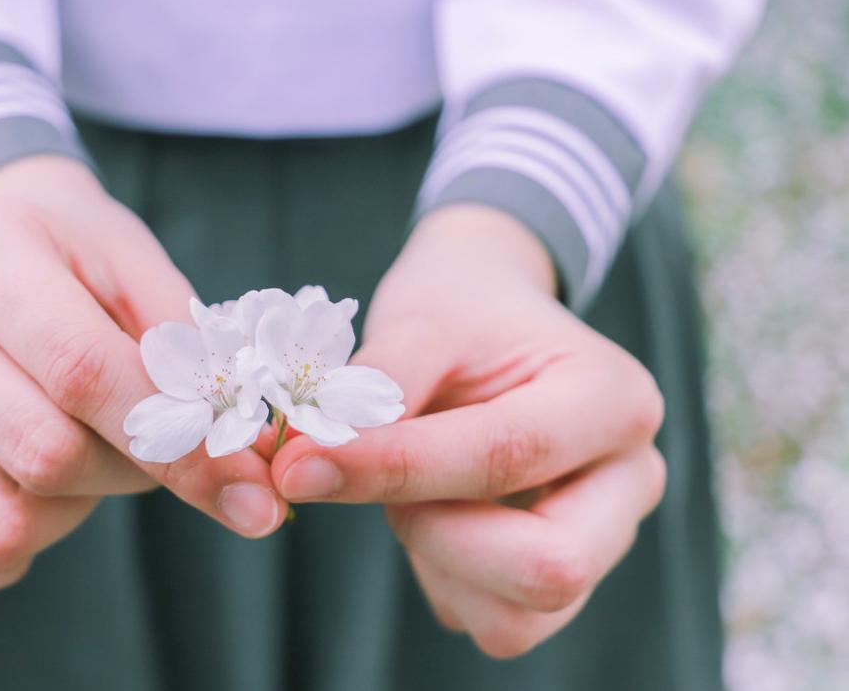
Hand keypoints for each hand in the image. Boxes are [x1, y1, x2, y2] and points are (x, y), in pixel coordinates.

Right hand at [0, 156, 286, 605]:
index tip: (249, 490)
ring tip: (80, 451)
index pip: (81, 370)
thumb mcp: (145, 276)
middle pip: (43, 454)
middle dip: (130, 471)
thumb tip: (253, 473)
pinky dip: (1, 554)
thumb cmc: (78, 259)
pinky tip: (29, 498)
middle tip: (151, 443)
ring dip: (69, 512)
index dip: (176, 442)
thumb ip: (197, 368)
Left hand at [271, 204, 665, 657]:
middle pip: (549, 568)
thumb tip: (301, 463)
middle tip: (374, 477)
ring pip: (518, 616)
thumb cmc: (461, 310)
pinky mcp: (565, 574)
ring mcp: (605, 537)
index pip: (508, 456)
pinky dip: (442, 578)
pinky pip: (495, 621)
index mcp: (612, 400)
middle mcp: (630, 479)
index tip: (302, 465)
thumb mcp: (419, 323)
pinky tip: (431, 511)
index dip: (398, 468)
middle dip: (436, 535)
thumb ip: (369, 392)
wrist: (491, 310)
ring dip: (436, 562)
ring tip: (410, 488)